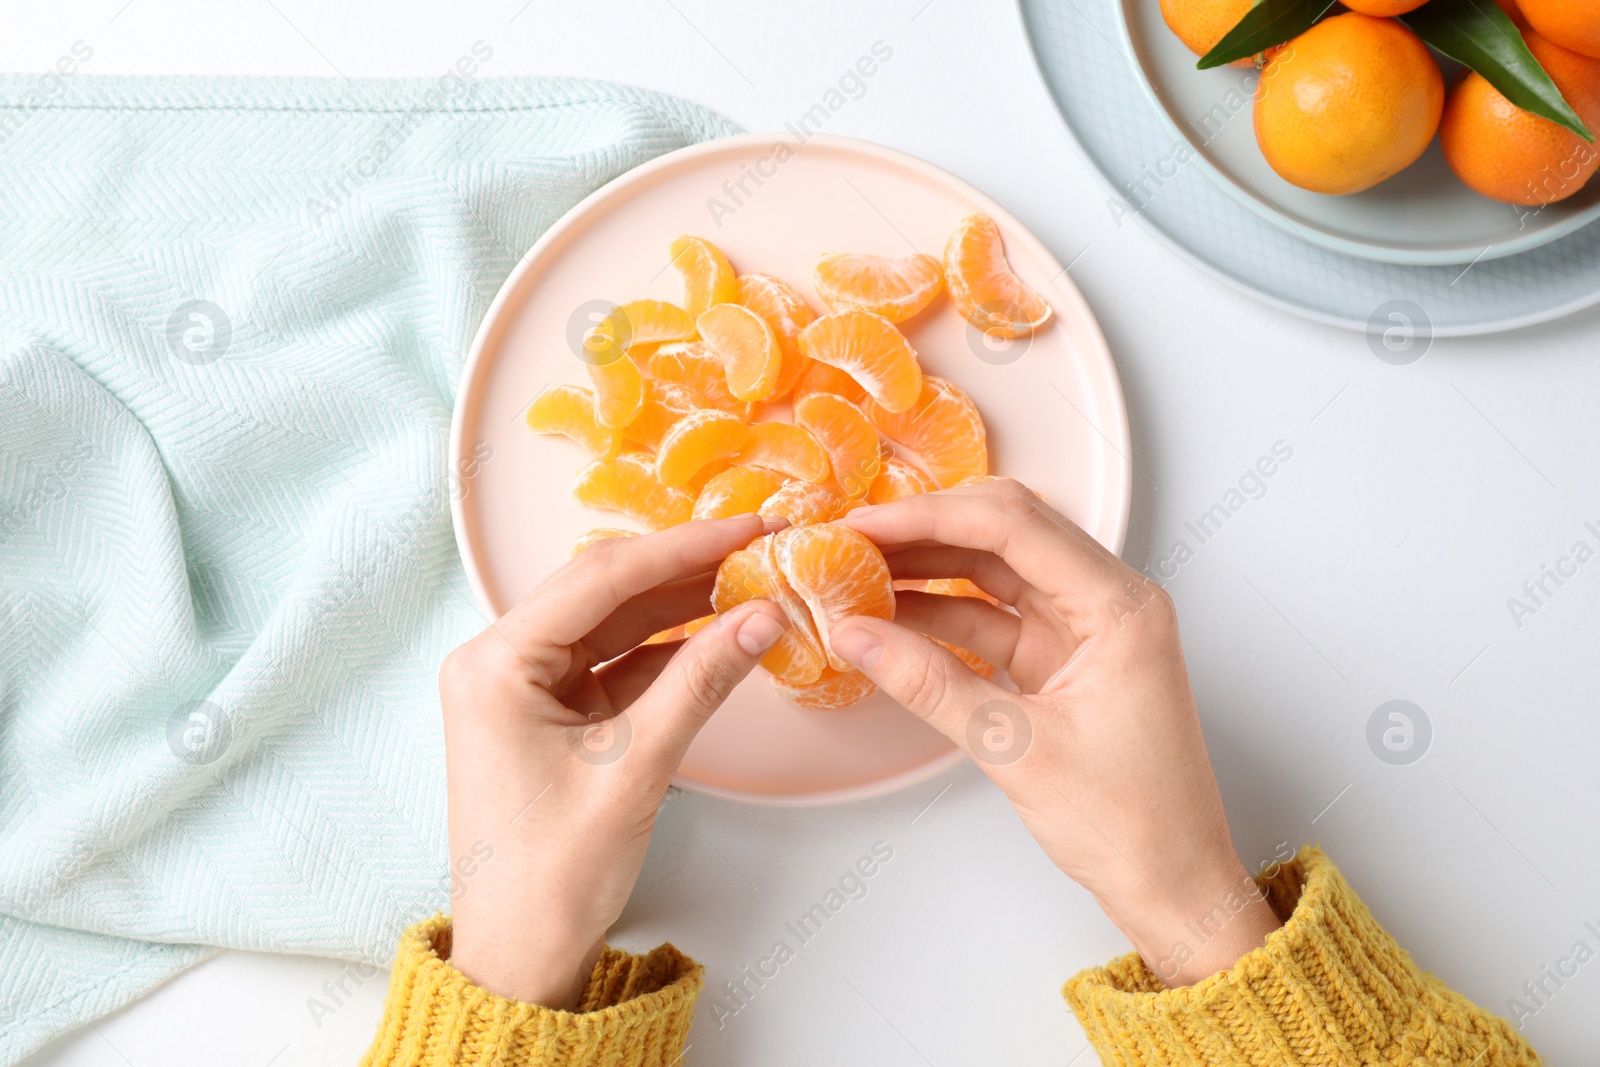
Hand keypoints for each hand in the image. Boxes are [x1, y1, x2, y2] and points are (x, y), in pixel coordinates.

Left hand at [438, 515, 789, 1007]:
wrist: (520, 956)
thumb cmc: (552, 876)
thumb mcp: (636, 768)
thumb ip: (701, 682)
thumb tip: (763, 614)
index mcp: (495, 664)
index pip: (601, 578)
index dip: (683, 547)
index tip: (748, 528)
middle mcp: (498, 661)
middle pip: (604, 590)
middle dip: (684, 567)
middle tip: (759, 542)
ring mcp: (523, 686)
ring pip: (612, 621)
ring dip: (679, 604)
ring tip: (751, 577)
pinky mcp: (548, 712)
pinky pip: (613, 661)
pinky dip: (666, 648)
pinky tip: (718, 631)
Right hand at [833, 480, 1279, 986]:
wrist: (1171, 884)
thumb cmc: (1131, 822)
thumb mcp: (1017, 749)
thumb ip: (930, 684)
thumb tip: (857, 635)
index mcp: (1119, 605)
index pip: (1014, 525)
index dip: (930, 515)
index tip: (866, 521)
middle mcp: (1106, 602)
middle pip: (1003, 534)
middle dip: (924, 532)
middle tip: (851, 540)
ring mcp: (1082, 630)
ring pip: (992, 573)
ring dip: (926, 572)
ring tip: (856, 574)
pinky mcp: (1060, 661)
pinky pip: (990, 618)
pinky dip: (940, 616)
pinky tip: (889, 621)